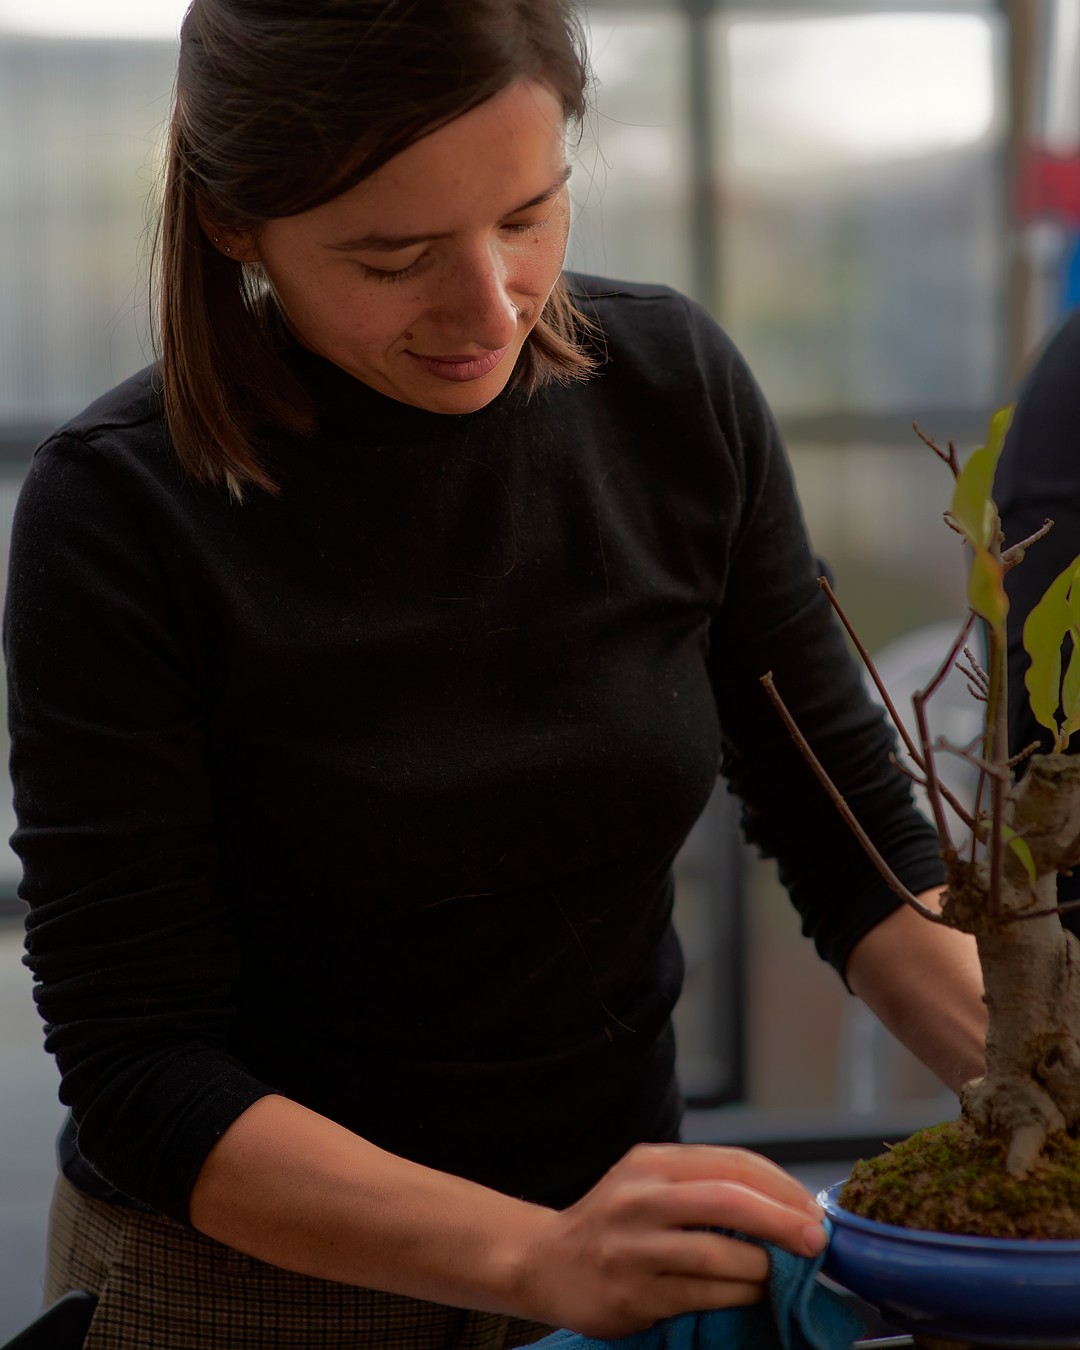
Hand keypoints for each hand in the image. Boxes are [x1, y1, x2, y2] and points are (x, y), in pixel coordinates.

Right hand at [516, 1143, 825, 1339]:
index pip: (731, 1163)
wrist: (548, 1262)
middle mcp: (641, 1198)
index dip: (780, 1186)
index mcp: (653, 1162)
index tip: (811, 1208)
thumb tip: (784, 1204)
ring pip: (721, 1255)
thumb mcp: (650, 1183)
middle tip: (815, 1240)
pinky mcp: (635, 1293)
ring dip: (763, 1269)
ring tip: (776, 1273)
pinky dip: (738, 1295)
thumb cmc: (614, 1221)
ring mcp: (635, 1247)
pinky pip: (705, 1295)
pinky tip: (749, 1294)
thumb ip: (703, 1184)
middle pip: (729, 1201)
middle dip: (783, 1221)